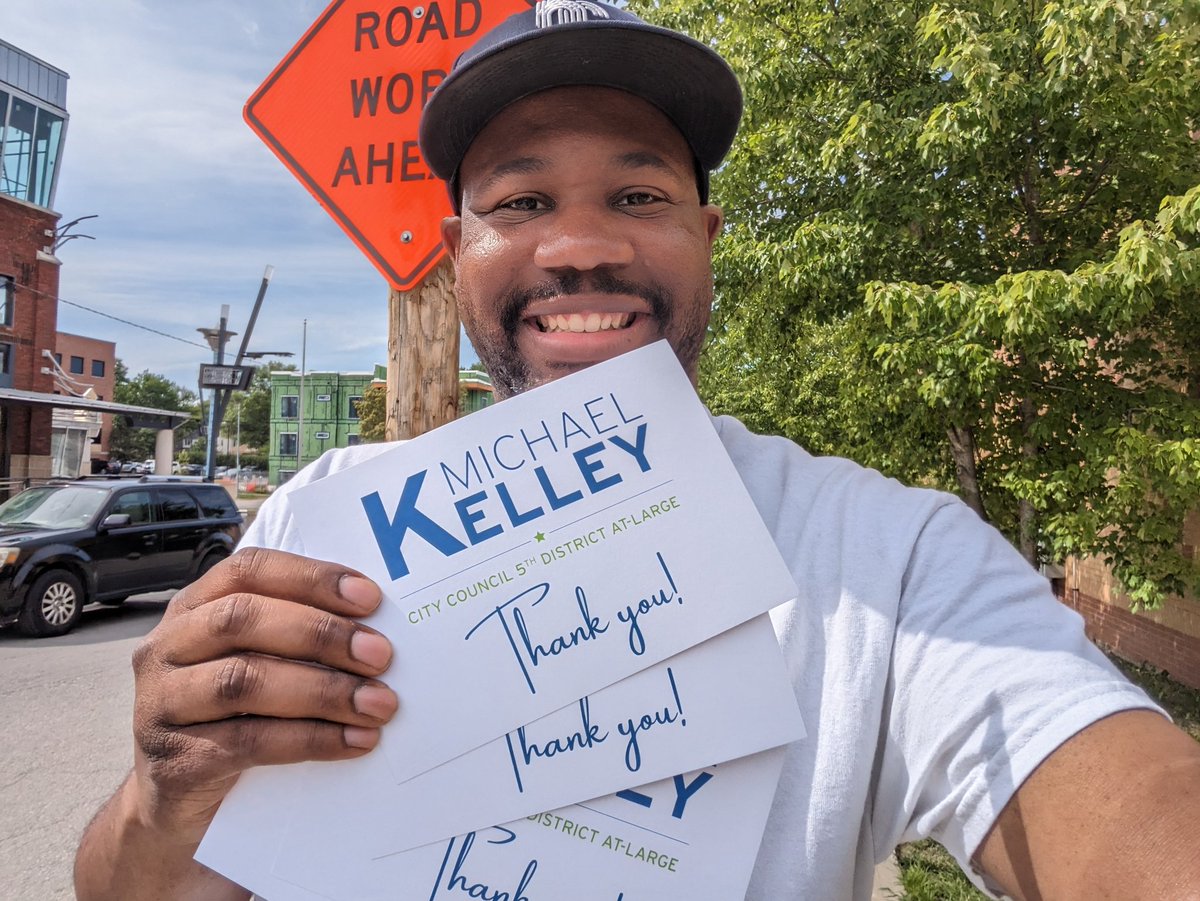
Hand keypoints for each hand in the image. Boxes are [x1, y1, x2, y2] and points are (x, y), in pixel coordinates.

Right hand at [128, 547, 396, 843]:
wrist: (174, 806)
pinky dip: (311, 739)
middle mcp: (166, 649)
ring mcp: (160, 705)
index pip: (248, 572)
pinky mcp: (175, 762)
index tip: (370, 598)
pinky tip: (355, 740)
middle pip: (241, 620)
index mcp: (190, 610)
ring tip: (377, 703)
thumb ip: (292, 638)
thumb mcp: (251, 664)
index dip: (311, 579)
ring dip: (323, 690)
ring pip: (244, 681)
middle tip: (380, 655)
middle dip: (321, 633)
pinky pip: (249, 743)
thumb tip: (374, 629)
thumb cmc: (228, 718)